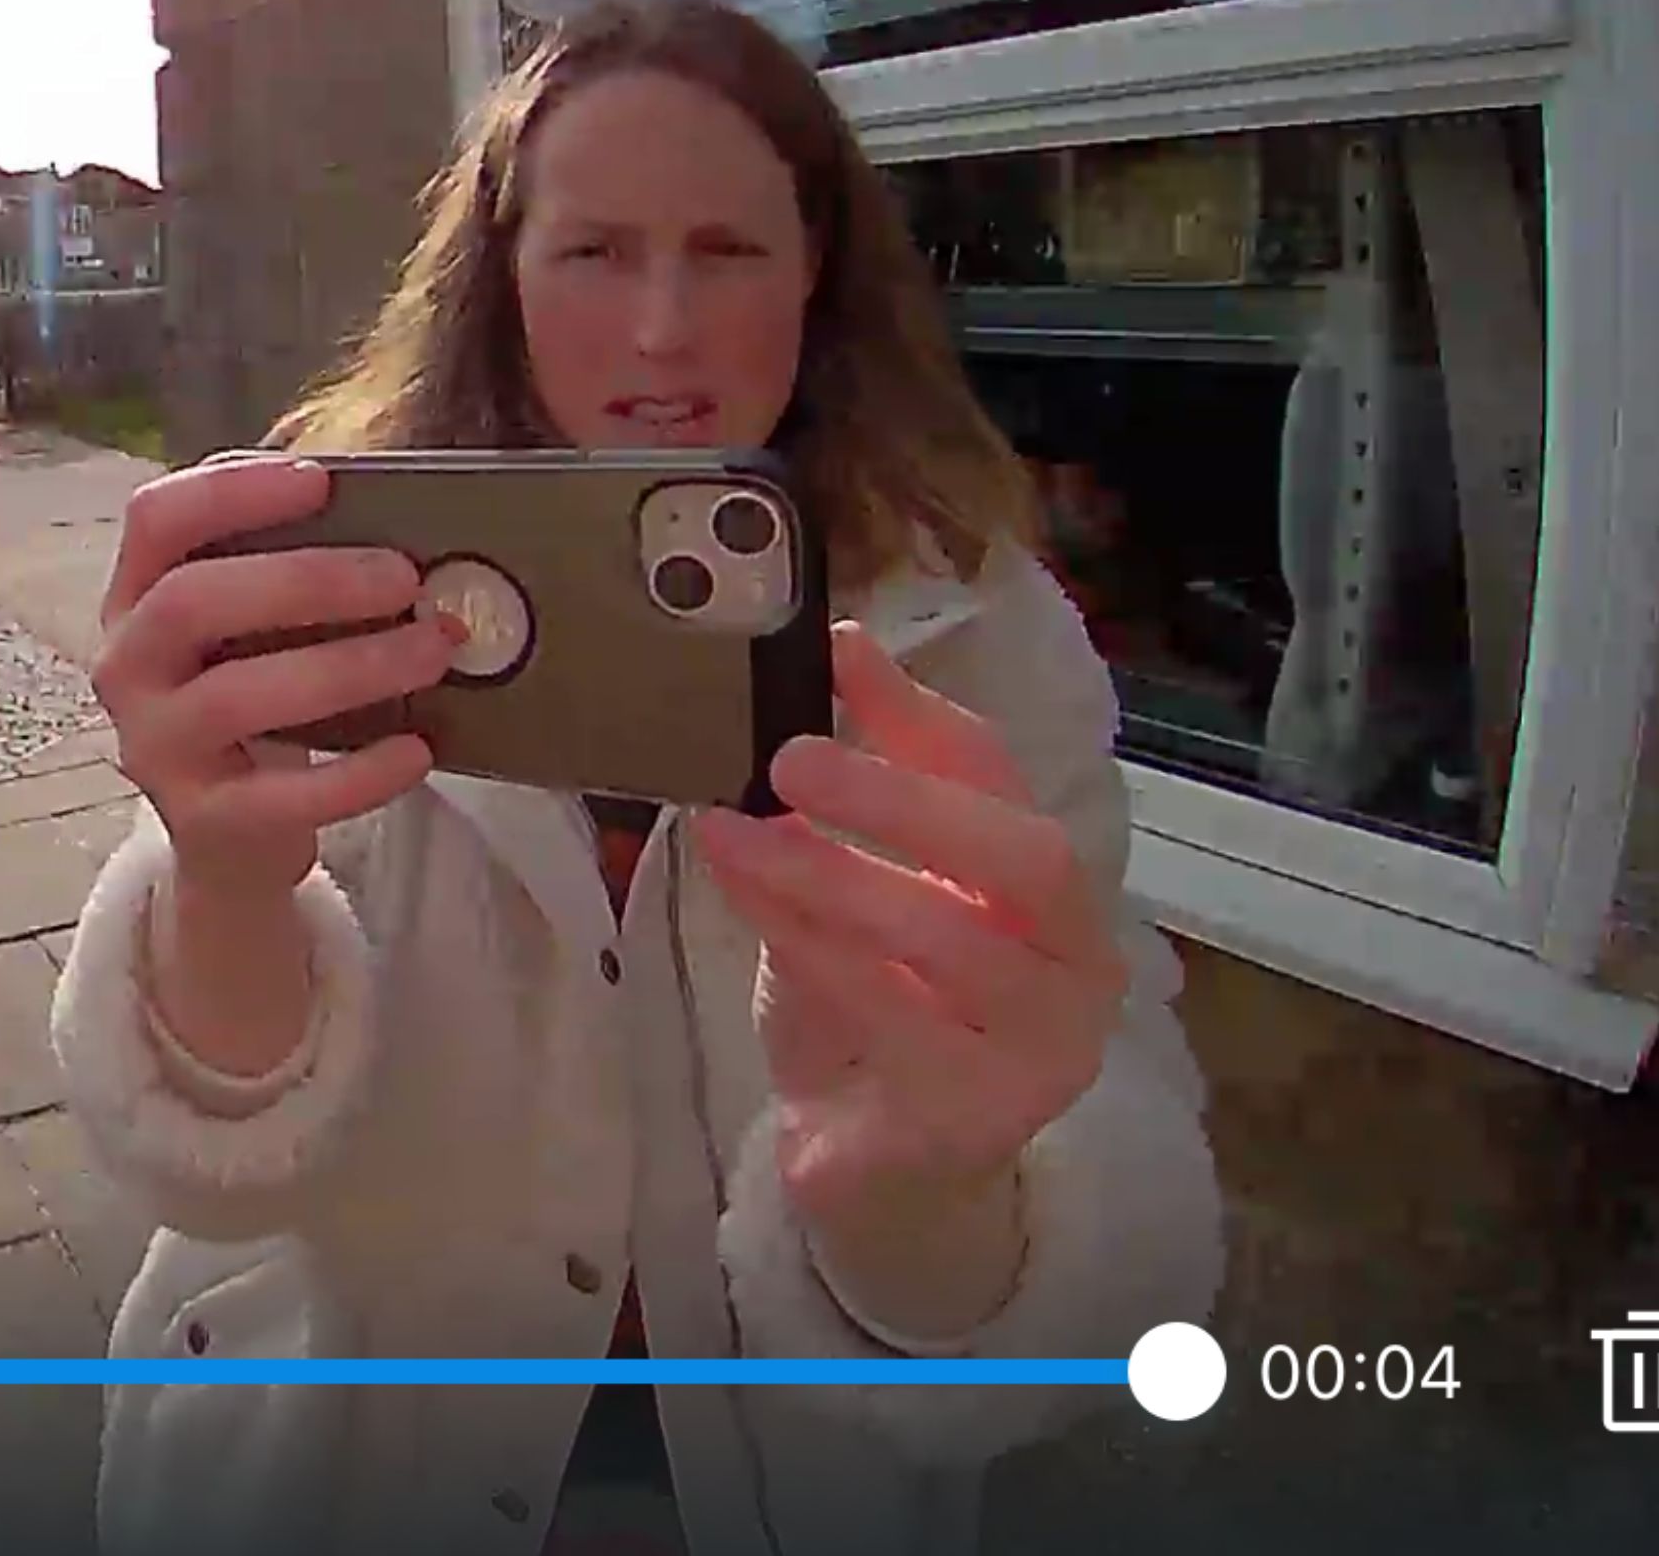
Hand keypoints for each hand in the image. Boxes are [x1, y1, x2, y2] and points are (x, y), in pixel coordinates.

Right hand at [92, 451, 454, 901]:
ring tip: (433, 650)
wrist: (229, 835)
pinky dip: (360, 771)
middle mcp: (130, 666)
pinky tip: (418, 750)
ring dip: (349, 666)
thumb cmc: (255, 697)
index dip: (231, 491)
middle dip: (306, 580)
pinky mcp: (205, 821)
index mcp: (138, 596)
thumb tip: (403, 528)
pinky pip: (285, 797)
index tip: (319, 481)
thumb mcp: (249, 627)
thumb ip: (292, 569)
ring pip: (238, 697)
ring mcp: (157, 747)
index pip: (156, 520)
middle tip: (403, 577)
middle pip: (191, 601)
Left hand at [693, 621, 1127, 1231]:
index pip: (1004, 775)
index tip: (838, 653)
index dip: (920, 711)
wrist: (876, 1164)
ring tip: (735, 832)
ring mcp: (1043, 1046)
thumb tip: (840, 649)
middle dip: (904, 797)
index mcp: (1050, 885)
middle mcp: (1077, 961)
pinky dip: (812, 950)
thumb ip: (862, 783)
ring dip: (830, 874)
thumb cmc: (878, 1003)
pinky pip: (894, 1016)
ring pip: (952, 941)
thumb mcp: (865, 880)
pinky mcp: (980, 1114)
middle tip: (790, 759)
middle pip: (1024, 858)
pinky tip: (753, 906)